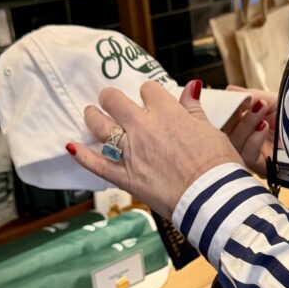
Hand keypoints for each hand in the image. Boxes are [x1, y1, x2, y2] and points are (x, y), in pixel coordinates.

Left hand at [66, 80, 243, 220]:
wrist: (212, 199)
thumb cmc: (218, 167)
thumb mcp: (211, 131)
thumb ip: (195, 109)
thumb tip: (192, 88)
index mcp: (168, 113)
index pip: (148, 90)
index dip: (149, 94)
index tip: (150, 100)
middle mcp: (144, 128)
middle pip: (115, 100)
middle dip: (111, 98)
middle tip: (111, 101)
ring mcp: (130, 152)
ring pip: (100, 127)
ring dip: (92, 117)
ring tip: (90, 113)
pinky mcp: (124, 177)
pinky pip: (95, 164)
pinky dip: (81, 156)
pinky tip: (70, 147)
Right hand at [224, 86, 277, 177]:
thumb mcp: (270, 100)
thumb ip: (249, 96)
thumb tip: (228, 91)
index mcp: (245, 126)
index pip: (225, 121)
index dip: (224, 110)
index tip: (230, 98)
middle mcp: (245, 142)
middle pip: (225, 133)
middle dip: (234, 115)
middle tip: (247, 102)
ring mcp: (252, 156)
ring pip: (234, 143)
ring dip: (246, 124)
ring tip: (260, 110)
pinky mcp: (262, 167)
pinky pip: (248, 155)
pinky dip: (253, 139)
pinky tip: (264, 126)